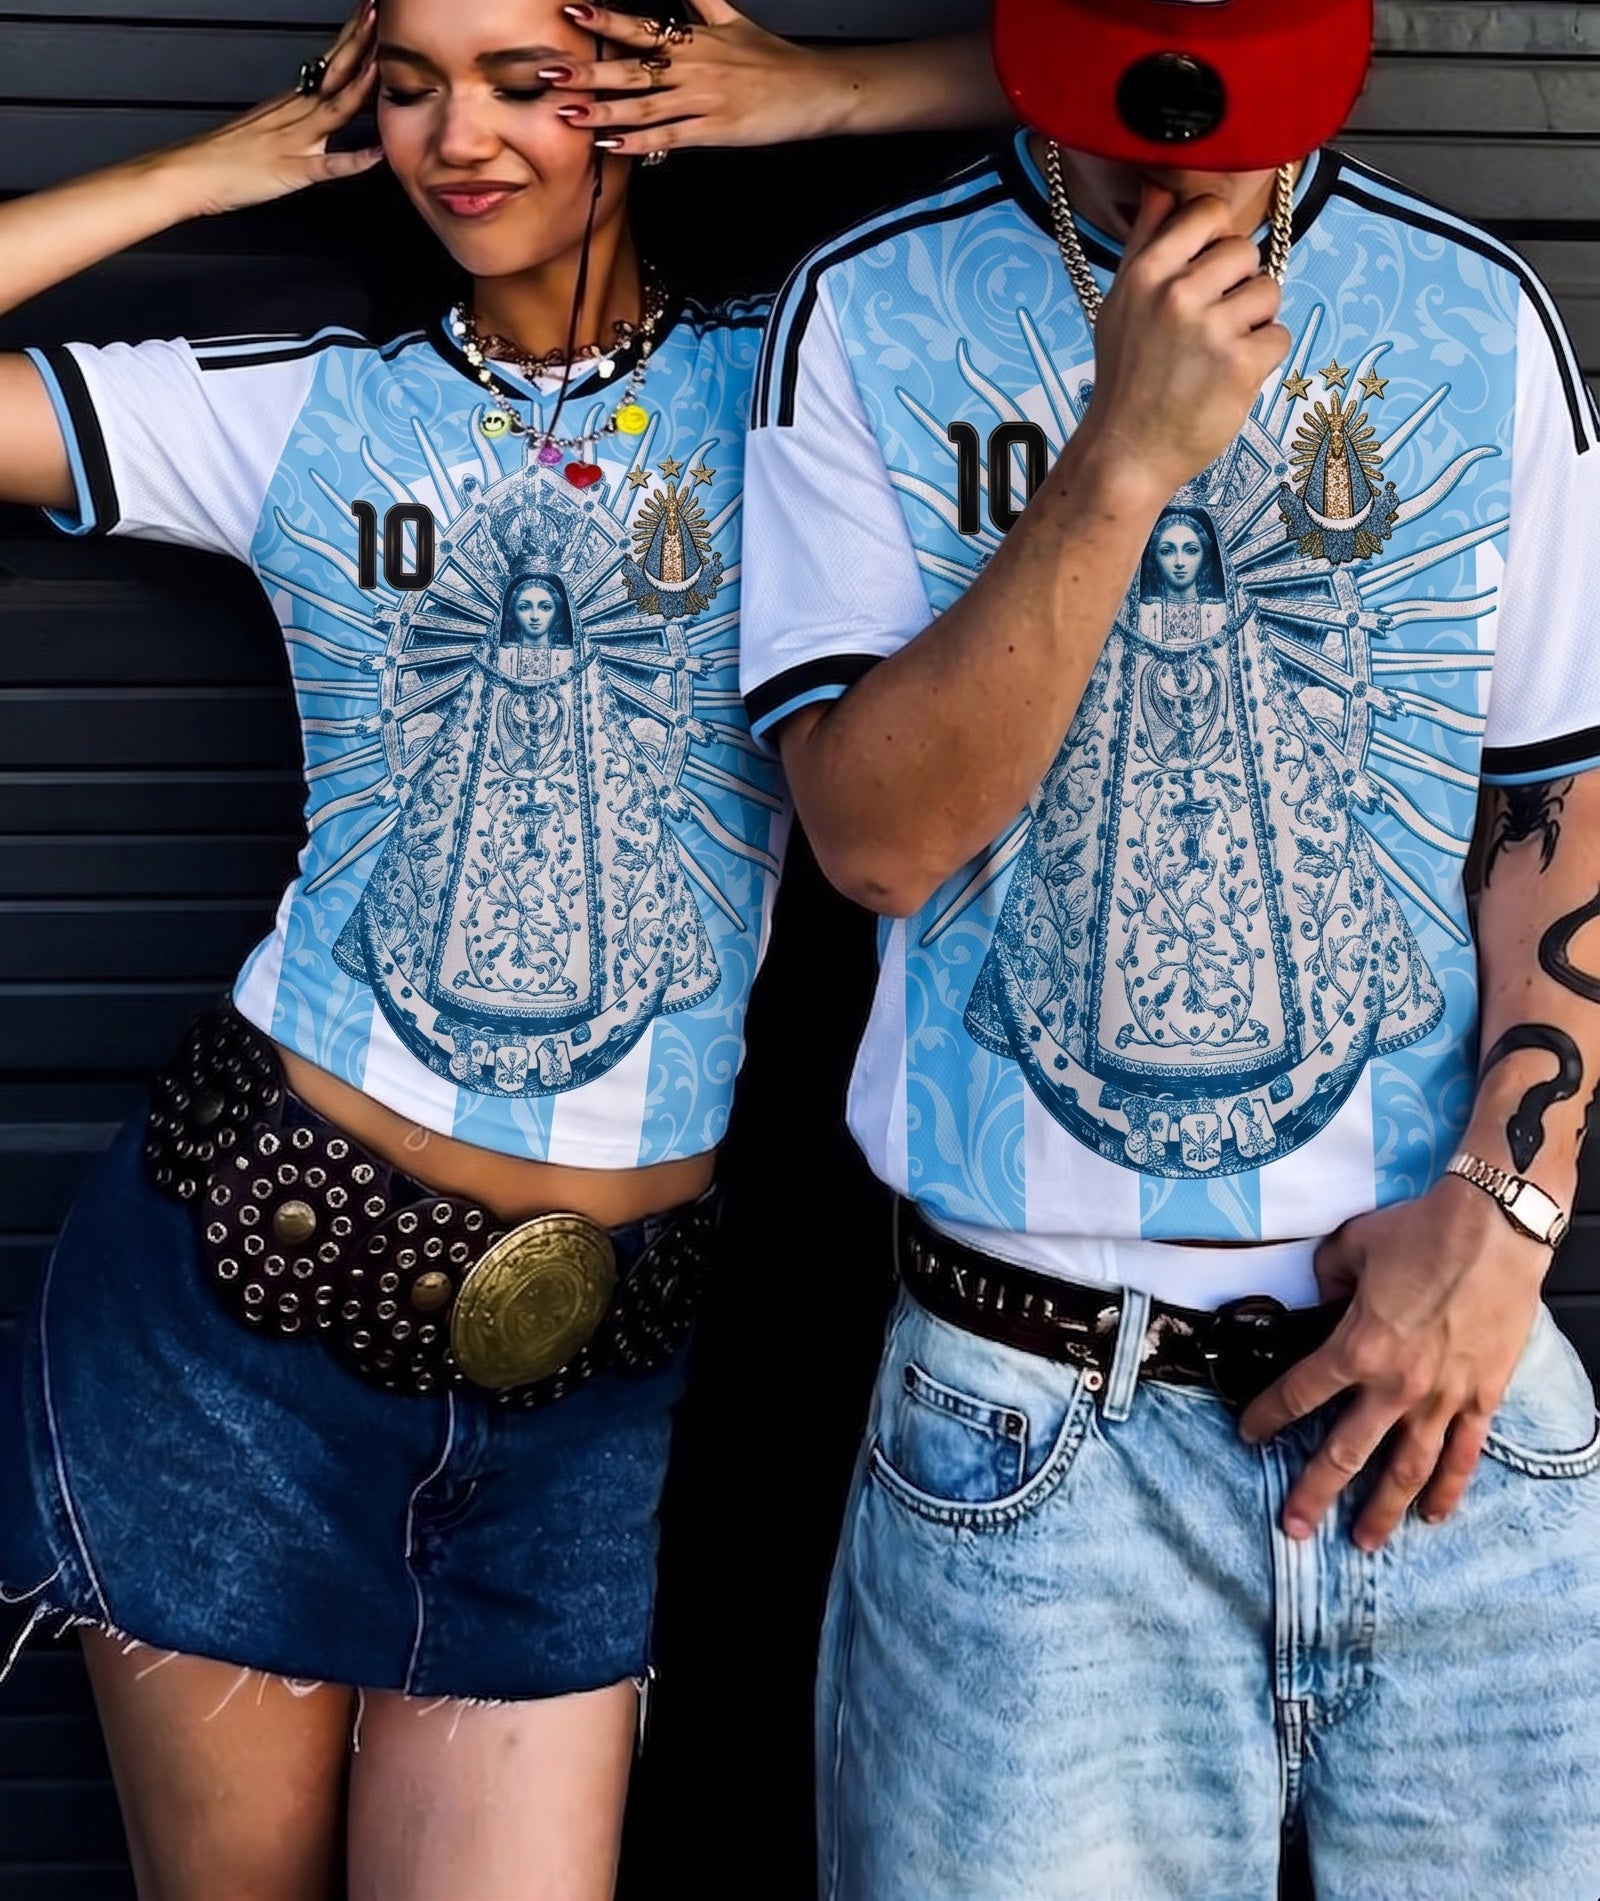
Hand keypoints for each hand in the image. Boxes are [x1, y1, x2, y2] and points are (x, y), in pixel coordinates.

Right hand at [167, 1, 380, 216]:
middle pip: (332, 75)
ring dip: (358, 86)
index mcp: (289, 103)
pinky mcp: (291, 171)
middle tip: (375, 12)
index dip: (349, 38)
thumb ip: (291, 117)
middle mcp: (293, 114)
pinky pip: (327, 166)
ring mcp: (293, 141)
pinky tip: (377, 154)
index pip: (327, 63)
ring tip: (380, 62)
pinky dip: (354, 161)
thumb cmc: (221, 156)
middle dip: (357, 44)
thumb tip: (313, 108)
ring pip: (333, 110)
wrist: (187, 172)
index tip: (365, 12)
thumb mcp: (261, 125)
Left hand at [542, 3, 836, 156]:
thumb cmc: (772, 59)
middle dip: (589, 71)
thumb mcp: (732, 19)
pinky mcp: (715, 131)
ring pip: (645, 106)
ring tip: (569, 114)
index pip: (641, 27)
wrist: (812, 90)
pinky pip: (670, 137)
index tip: (574, 14)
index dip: (606, 21)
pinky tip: (613, 145)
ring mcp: (703, 101)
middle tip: (551, 73)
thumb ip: (699, 0)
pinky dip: (640, 142)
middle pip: (632, 69)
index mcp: (693, 40)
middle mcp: (693, 68)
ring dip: (604, 111)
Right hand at [1079, 183, 1290, 504]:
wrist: (1126, 452)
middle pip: (1245, 251)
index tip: (1205, 270)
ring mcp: (1212, 330)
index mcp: (1147, 272)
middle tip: (1208, 324)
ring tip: (1219, 350)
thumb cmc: (1125, 377)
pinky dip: (1262, 358)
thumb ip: (1146, 240)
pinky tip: (1229, 375)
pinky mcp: (1241, 366)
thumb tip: (1160, 184)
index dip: (1216, 238)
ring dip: (1254, 322)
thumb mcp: (1120, 303)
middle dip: (1237, 285)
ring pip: (1268, 292)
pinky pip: (1278, 336)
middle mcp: (1178, 294)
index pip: (1210, 212)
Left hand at [1238, 1177, 1548, 1550]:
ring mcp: (1442, 1398)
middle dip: (1315, 1493)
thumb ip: (1325, 1277)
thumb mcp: (1351, 1246)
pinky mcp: (1482, 1398)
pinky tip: (1432, 1516)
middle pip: (1346, 1453)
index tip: (1248, 1435)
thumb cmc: (1422, 1232)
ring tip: (1364, 1542)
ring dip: (1382, 1511)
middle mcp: (1396, 1385)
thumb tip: (1321, 1294)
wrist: (1494, 1230)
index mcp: (1356, 1348)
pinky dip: (1448, 1490)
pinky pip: (1463, 1456)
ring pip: (1406, 1470)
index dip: (1269, 1417)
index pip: (1300, 1394)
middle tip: (1295, 1527)